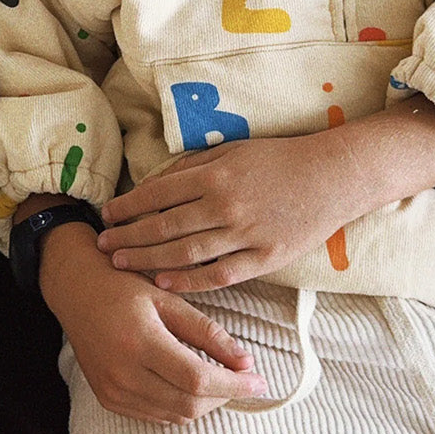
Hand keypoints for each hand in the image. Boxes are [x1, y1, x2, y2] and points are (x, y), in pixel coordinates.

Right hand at [39, 222, 267, 423]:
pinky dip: (181, 406)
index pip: (198, 379)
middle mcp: (123, 373)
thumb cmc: (124, 287)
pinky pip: (156, 415)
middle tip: (245, 380)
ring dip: (205, 402)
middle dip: (225, 396)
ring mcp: (113, 391)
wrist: (76, 293)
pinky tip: (190, 385)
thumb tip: (246, 362)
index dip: (234, 385)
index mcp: (140, 342)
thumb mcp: (170, 300)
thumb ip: (209, 333)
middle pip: (190, 404)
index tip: (260, 382)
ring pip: (176, 415)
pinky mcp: (108, 400)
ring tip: (220, 379)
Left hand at [97, 134, 348, 293]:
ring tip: (122, 264)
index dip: (127, 207)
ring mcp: (246, 234)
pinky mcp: (265, 258)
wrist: (331, 177)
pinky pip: (219, 275)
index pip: (158, 194)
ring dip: (148, 260)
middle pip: (164, 227)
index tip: (106, 216)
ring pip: (186, 253)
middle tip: (102, 246)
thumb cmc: (278, 160)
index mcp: (216, 175)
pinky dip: (189, 281)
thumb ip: (193, 167)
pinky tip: (163, 283)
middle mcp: (226, 205)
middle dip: (128, 237)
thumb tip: (154, 183)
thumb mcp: (233, 150)